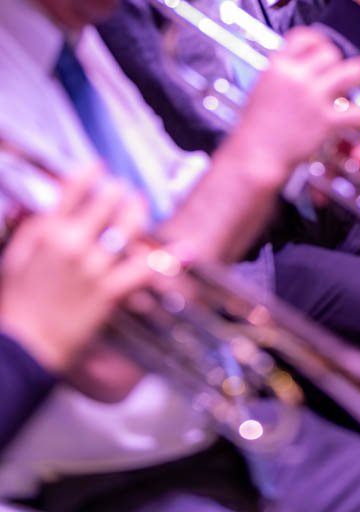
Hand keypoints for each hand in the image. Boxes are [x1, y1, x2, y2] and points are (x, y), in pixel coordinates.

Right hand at [0, 167, 150, 374]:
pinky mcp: (110, 291)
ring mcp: (94, 268)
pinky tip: (185, 250)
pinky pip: (145, 269)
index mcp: (48, 233)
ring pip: (130, 226)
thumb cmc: (15, 306)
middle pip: (108, 200)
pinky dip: (168, 260)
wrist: (21, 349)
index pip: (75, 187)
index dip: (91, 172)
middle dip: (118, 191)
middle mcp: (73, 244)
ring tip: (139, 207)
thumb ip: (33, 228)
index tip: (99, 168)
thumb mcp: (14, 258)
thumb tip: (49, 204)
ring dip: (138, 212)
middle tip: (121, 192)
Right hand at [238, 27, 359, 175]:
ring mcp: (313, 97)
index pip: (304, 36)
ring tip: (359, 82)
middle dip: (338, 62)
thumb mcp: (261, 89)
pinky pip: (359, 112)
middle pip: (331, 52)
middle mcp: (296, 76)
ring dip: (359, 75)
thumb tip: (297, 66)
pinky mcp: (325, 121)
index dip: (317, 41)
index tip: (321, 49)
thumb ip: (281, 74)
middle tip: (339, 73)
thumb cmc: (254, 128)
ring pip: (353, 71)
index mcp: (277, 66)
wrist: (253, 156)